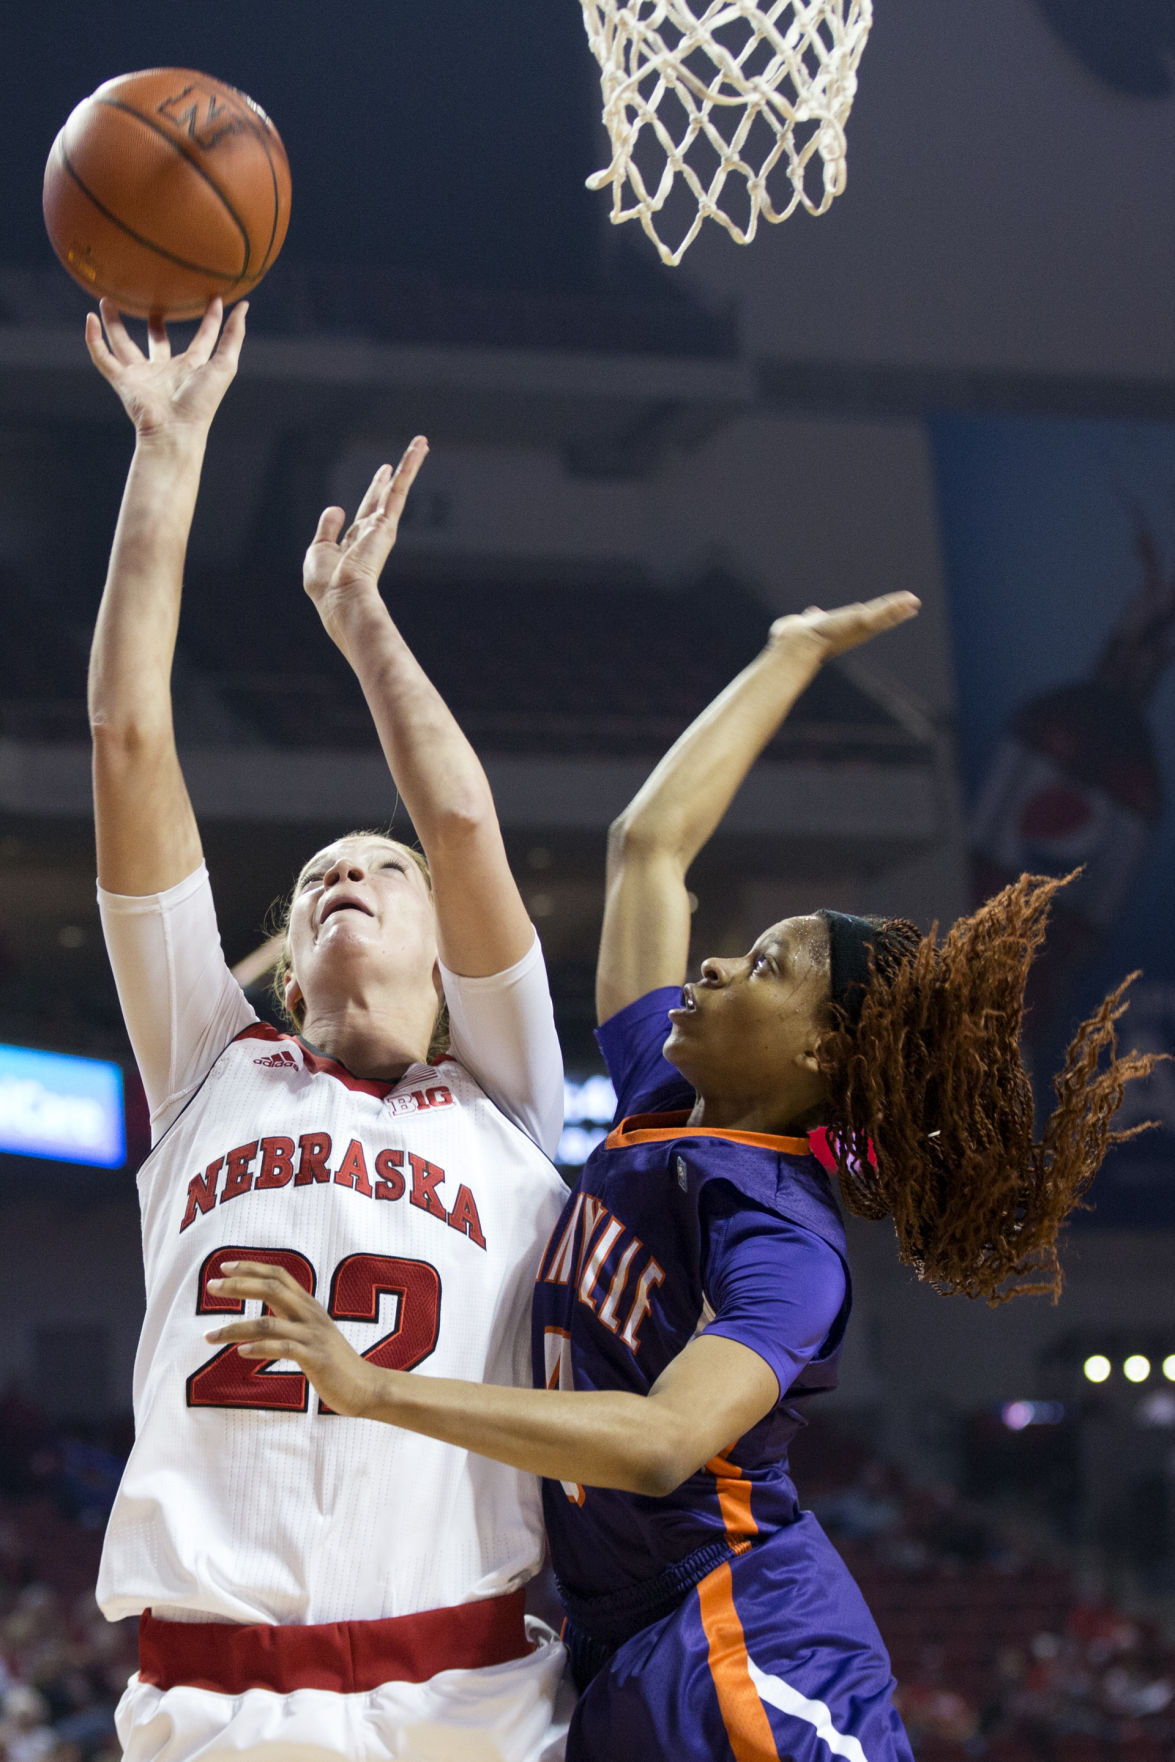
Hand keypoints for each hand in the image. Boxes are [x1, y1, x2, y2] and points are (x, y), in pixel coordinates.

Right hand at [84, 298, 246, 440]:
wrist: (174, 430)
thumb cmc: (201, 402)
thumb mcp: (224, 365)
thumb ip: (232, 336)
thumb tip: (244, 307)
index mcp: (193, 367)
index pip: (202, 338)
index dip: (209, 318)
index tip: (211, 294)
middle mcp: (166, 370)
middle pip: (157, 341)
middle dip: (154, 322)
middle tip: (151, 298)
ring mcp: (142, 376)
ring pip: (123, 344)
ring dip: (114, 323)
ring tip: (106, 298)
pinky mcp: (122, 381)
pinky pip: (102, 357)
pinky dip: (93, 339)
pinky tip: (89, 318)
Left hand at [205, 1260, 382, 1418]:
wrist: (366, 1386)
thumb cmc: (336, 1363)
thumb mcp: (315, 1334)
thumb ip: (294, 1321)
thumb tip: (268, 1318)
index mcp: (309, 1306)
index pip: (279, 1276)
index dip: (252, 1267)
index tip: (225, 1266)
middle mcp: (310, 1315)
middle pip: (272, 1288)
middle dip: (238, 1285)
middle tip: (210, 1286)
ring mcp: (312, 1336)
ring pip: (268, 1322)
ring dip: (235, 1327)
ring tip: (209, 1336)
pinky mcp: (315, 1358)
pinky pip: (282, 1348)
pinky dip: (259, 1348)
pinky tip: (241, 1352)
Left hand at [303, 440, 427, 641]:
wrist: (342, 598)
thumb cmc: (327, 585)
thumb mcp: (317, 552)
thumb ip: (326, 528)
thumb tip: (335, 507)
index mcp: (356, 542)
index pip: (366, 510)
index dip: (374, 491)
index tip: (383, 474)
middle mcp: (372, 533)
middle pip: (384, 497)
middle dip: (392, 478)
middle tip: (405, 457)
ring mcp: (382, 528)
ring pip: (397, 489)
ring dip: (410, 464)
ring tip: (421, 442)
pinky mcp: (387, 523)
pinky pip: (399, 488)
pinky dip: (409, 467)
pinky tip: (419, 448)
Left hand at [768, 591, 919, 662]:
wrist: (797, 643)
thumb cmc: (799, 636)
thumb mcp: (810, 621)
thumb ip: (813, 617)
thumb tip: (811, 612)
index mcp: (845, 629)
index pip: (868, 620)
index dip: (881, 615)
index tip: (893, 611)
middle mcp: (855, 630)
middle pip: (880, 618)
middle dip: (897, 611)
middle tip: (913, 604)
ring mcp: (859, 627)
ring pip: (884, 615)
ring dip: (899, 607)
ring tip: (914, 600)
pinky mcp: (861, 622)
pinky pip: (882, 613)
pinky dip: (895, 607)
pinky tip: (908, 601)